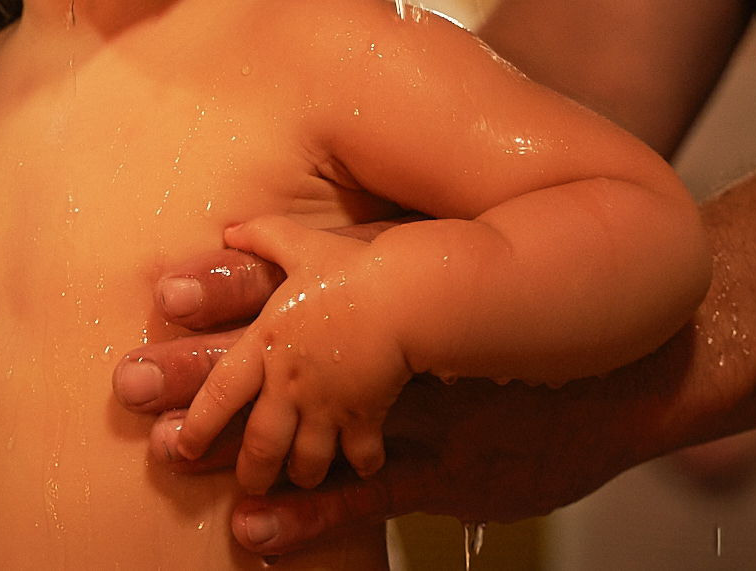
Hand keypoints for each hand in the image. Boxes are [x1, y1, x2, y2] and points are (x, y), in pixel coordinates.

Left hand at [116, 230, 686, 555]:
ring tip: (165, 451)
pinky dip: (308, 516)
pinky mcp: (447, 473)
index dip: (228, 291)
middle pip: (278, 360)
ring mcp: (415, 416)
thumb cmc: (531, 303)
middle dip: (201, 370)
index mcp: (389, 297)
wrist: (627, 351)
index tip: (163, 291)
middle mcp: (392, 356)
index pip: (290, 286)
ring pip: (309, 430)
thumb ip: (354, 245)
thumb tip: (263, 221)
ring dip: (239, 442)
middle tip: (128, 379)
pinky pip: (365, 495)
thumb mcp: (444, 256)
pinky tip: (252, 533)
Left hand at [164, 218, 407, 493]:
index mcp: (266, 344)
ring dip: (301, 474)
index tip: (183, 447)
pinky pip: (358, 455)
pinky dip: (360, 465)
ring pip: (305, 458)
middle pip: (260, 441)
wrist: (404, 298)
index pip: (219, 392)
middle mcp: (289, 383)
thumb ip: (263, 237)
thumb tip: (232, 229)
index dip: (198, 424)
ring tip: (300, 480)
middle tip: (249, 483)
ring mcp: (327, 405)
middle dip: (251, 468)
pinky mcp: (366, 418)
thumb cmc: (350, 270)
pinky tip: (363, 466)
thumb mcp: (300, 244)